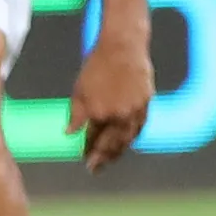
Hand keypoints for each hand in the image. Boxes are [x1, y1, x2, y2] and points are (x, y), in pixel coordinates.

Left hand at [68, 29, 154, 172]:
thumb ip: (76, 115)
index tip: (85, 160)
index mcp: (99, 113)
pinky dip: (132, 137)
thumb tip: (69, 134)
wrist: (123, 47)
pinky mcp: (146, 104)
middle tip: (96, 169)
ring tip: (111, 158)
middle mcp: (118, 117)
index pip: (92, 139)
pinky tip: (127, 141)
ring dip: (118, 152)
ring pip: (127, 139)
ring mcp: (135, 111)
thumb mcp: (80, 90)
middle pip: (111, 145)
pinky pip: (139, 128)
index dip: (88, 150)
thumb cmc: (97, 66)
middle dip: (103, 158)